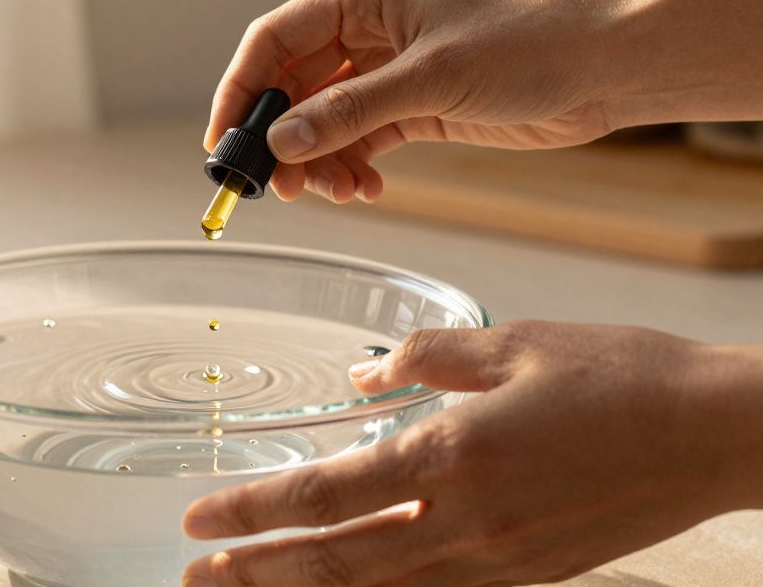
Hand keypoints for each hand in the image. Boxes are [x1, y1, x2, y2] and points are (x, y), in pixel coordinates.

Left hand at [181, 320, 762, 586]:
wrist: (719, 434)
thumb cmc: (622, 376)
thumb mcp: (512, 343)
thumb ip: (425, 361)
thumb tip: (363, 376)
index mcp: (454, 455)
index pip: (325, 495)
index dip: (252, 512)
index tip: (199, 521)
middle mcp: (466, 522)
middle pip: (336, 563)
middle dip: (257, 574)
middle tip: (195, 578)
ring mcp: (499, 562)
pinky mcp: (530, 576)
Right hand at [205, 0, 631, 203]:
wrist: (603, 70)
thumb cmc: (529, 46)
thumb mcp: (430, 79)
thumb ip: (350, 112)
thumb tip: (282, 143)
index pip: (275, 39)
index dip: (241, 89)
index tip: (223, 141)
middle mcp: (369, 30)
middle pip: (295, 85)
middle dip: (282, 138)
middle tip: (275, 186)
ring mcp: (390, 69)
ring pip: (325, 120)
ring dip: (320, 160)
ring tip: (334, 193)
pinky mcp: (414, 106)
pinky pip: (360, 139)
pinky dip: (353, 165)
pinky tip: (364, 188)